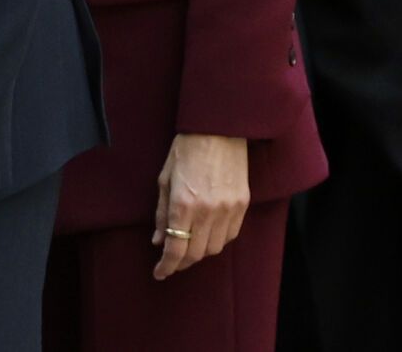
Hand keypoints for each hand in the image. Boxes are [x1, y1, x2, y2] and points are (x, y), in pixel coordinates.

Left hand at [152, 133, 249, 279]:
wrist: (218, 129)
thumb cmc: (185, 150)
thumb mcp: (164, 179)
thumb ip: (162, 213)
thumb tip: (158, 241)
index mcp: (184, 203)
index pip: (176, 248)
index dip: (166, 266)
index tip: (159, 273)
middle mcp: (208, 211)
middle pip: (196, 253)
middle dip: (181, 262)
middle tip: (171, 262)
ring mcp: (228, 209)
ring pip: (215, 249)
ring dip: (199, 253)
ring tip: (188, 248)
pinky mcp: (243, 205)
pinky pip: (231, 235)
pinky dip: (217, 242)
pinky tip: (207, 236)